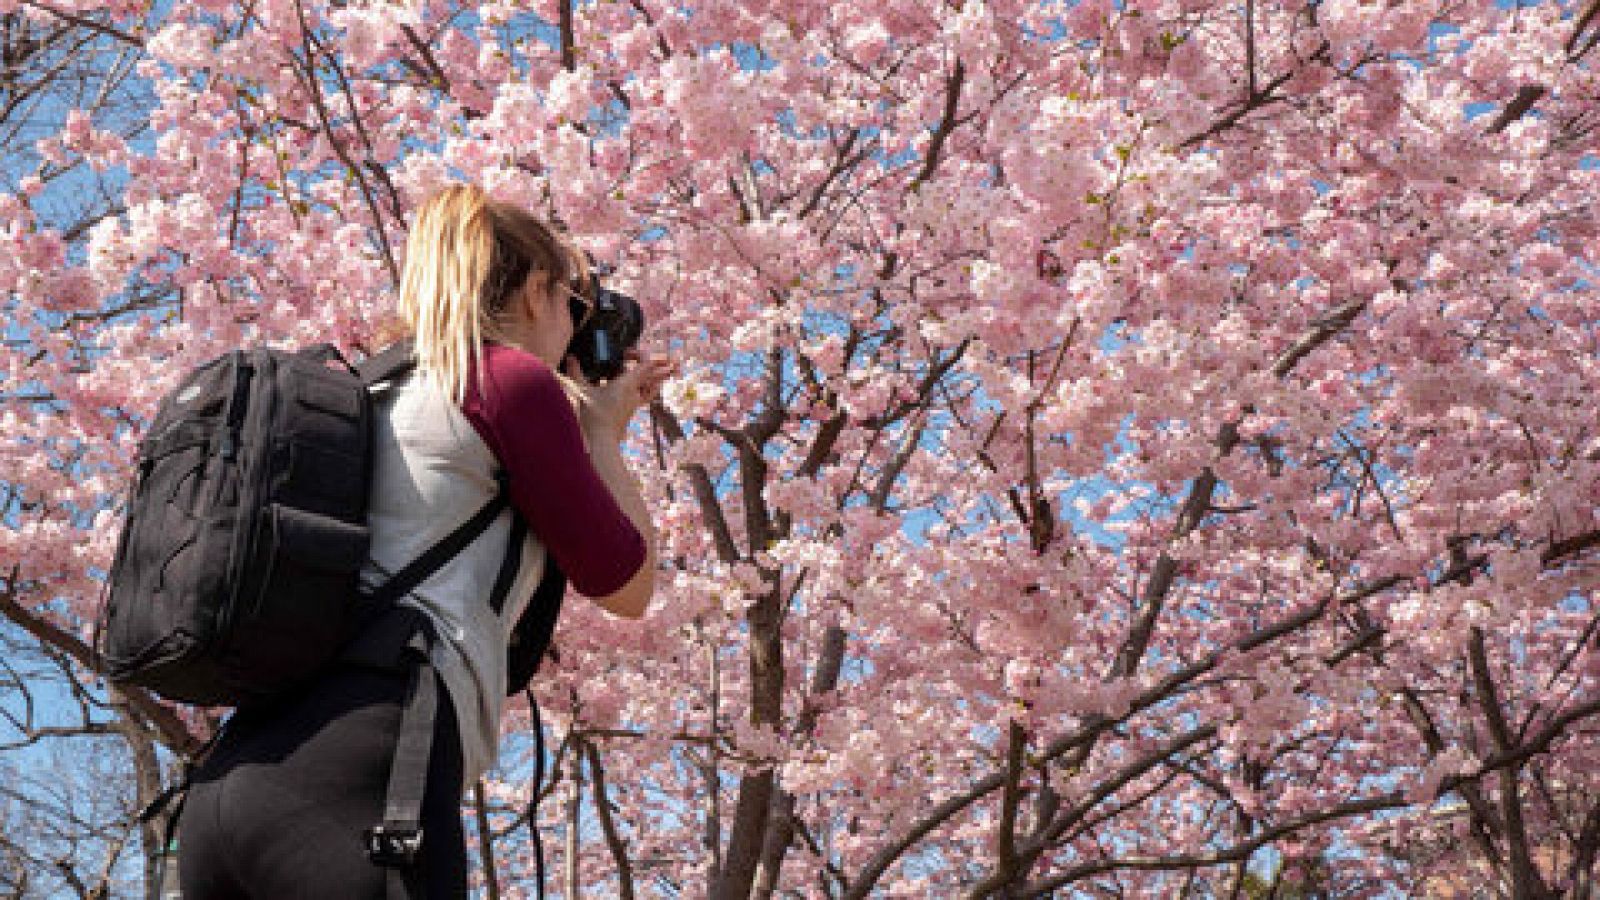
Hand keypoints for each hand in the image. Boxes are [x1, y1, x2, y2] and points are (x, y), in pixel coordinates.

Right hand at [559, 352, 674, 443]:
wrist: (601, 441)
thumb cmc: (593, 416)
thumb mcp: (582, 391)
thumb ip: (576, 373)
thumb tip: (570, 358)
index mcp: (626, 384)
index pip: (645, 366)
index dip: (647, 356)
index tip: (647, 352)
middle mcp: (634, 393)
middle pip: (653, 377)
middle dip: (663, 368)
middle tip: (675, 362)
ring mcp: (633, 403)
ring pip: (651, 387)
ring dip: (659, 379)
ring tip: (669, 372)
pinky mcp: (630, 412)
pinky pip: (644, 396)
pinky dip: (648, 389)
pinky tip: (647, 388)